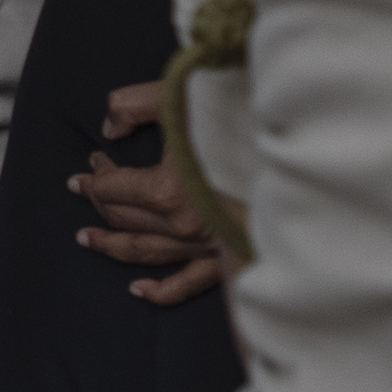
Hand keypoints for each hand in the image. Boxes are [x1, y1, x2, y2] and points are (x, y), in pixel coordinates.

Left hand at [66, 77, 225, 302]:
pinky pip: (186, 284)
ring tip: (87, 239)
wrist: (304, 160)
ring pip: (144, 252)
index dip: (95, 174)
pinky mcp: (225, 260)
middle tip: (88, 188)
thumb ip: (138, 105)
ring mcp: (203, 246)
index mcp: (168, 188)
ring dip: (112, 245)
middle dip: (100, 200)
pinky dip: (159, 291)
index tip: (90, 164)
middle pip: (123, 217)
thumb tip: (110, 124)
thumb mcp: (186, 100)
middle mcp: (182, 223)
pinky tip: (138, 290)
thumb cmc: (245, 123)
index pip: (112, 186)